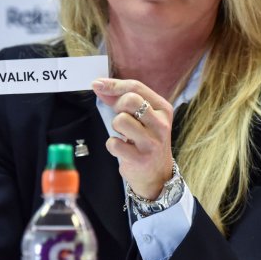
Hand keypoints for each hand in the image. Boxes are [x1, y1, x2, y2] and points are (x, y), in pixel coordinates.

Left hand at [92, 78, 173, 199]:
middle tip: (120, 116)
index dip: (113, 84)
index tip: (97, 84)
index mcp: (163, 109)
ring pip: (121, 120)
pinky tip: (122, 148)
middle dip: (117, 105)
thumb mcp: (143, 118)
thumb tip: (99, 85)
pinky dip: (112, 145)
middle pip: (130, 100)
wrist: (158, 175)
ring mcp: (151, 142)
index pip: (137, 88)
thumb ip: (121, 100)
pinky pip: (114, 143)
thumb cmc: (147, 141)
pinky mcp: (140, 158)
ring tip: (123, 134)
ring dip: (115, 126)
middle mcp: (161, 124)